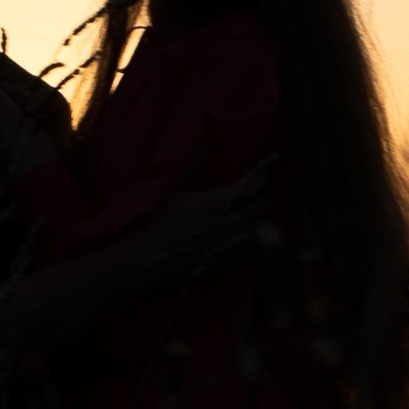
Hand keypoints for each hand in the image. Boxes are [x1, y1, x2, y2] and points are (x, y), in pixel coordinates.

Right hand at [139, 164, 273, 285]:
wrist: (141, 261)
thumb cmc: (152, 222)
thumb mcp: (170, 189)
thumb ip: (192, 165)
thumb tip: (205, 141)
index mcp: (217, 203)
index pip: (253, 185)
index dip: (264, 175)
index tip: (267, 168)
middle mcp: (228, 226)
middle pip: (263, 209)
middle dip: (266, 196)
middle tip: (264, 189)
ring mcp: (227, 249)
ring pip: (260, 233)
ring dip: (262, 222)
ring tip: (259, 214)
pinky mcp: (222, 266)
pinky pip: (249, 256)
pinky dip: (253, 246)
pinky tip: (249, 241)